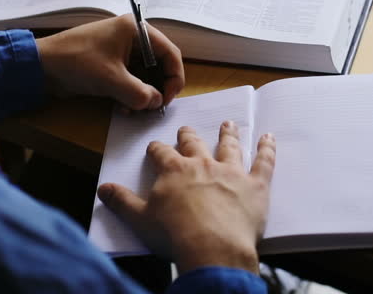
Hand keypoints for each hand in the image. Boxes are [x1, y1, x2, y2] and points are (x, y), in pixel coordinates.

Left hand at [35, 15, 184, 109]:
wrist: (40, 66)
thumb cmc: (77, 63)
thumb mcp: (112, 80)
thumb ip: (140, 94)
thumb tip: (156, 102)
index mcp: (136, 30)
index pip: (170, 53)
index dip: (174, 77)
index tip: (168, 99)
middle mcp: (132, 38)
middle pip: (159, 65)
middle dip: (157, 88)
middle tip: (152, 107)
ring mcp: (121, 51)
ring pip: (145, 76)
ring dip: (143, 95)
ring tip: (134, 110)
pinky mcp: (110, 65)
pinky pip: (131, 80)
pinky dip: (130, 95)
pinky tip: (122, 108)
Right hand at [97, 121, 275, 274]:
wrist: (212, 248)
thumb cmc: (174, 235)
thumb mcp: (140, 220)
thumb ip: (121, 201)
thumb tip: (103, 188)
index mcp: (174, 171)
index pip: (162, 153)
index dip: (157, 149)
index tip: (155, 146)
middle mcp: (203, 164)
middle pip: (194, 144)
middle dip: (189, 136)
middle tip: (187, 129)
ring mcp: (231, 172)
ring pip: (229, 147)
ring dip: (228, 134)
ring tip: (228, 124)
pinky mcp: (255, 185)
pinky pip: (264, 161)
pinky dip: (267, 148)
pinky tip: (269, 137)